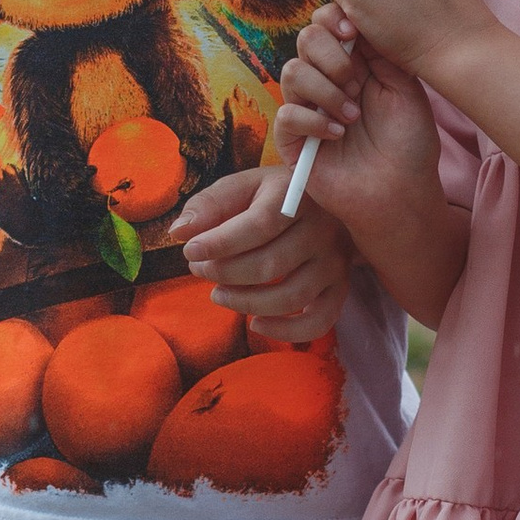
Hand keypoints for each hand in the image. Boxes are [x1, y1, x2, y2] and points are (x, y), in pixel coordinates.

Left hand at [172, 165, 352, 343]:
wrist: (319, 202)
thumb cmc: (268, 197)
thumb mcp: (239, 187)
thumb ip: (208, 205)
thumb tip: (180, 232)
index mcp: (296, 194)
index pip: (260, 224)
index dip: (221, 243)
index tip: (190, 251)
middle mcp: (322, 228)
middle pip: (271, 264)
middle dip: (225, 273)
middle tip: (199, 270)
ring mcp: (334, 261)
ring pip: (291, 296)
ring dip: (245, 303)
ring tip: (218, 294)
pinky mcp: (339, 288)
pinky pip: (319, 321)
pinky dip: (285, 332)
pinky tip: (255, 323)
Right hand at [277, 10, 438, 237]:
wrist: (403, 191)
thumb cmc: (409, 143)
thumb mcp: (405, 87)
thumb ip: (381, 51)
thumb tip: (358, 19)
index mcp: (352, 64)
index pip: (326, 24)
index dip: (333, 20)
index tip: (353, 33)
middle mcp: (325, 81)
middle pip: (305, 39)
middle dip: (332, 55)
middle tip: (357, 84)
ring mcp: (306, 109)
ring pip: (292, 72)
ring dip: (326, 90)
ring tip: (353, 116)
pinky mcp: (292, 141)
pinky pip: (287, 114)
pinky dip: (314, 121)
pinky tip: (339, 135)